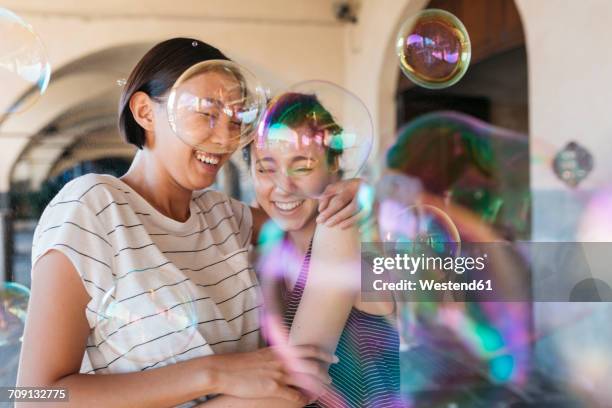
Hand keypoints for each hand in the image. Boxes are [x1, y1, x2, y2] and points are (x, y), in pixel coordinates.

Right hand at [213, 345, 336, 402]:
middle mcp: (281, 360)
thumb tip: (284, 359)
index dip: (322, 353)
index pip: (306, 349)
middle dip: (325, 370)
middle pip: (311, 364)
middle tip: (332, 375)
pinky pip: (294, 395)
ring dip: (318, 385)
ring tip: (324, 390)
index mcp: (279, 351)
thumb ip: (275, 357)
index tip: (332, 357)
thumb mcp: (261, 355)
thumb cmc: (240, 364)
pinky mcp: (272, 388)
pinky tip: (305, 402)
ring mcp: (278, 374)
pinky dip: (302, 399)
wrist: (225, 371)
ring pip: (306, 379)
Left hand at [316, 179, 371, 228]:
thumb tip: (321, 209)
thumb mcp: (337, 187)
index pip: (340, 200)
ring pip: (365, 213)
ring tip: (340, 227)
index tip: (319, 220)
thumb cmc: (349, 187)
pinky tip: (359, 230)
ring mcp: (374, 199)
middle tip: (327, 225)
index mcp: (353, 186)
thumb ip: (327, 195)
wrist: (371, 181)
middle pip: (353, 207)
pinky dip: (368, 224)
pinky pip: (376, 217)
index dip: (329, 211)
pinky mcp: (380, 206)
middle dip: (339, 217)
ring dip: (352, 221)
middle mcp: (365, 191)